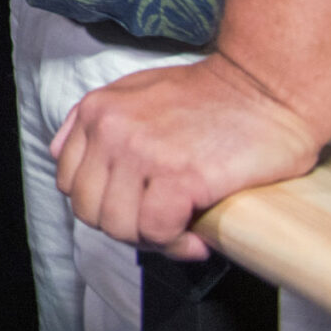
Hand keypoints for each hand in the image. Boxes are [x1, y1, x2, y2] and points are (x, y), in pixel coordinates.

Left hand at [51, 53, 325, 258]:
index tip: (135, 210)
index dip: (102, 205)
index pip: (69, 181)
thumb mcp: (137, 92)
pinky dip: (176, 244)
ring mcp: (140, 151)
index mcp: (97, 111)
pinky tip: (198, 239)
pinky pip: (157, 230)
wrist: (268, 86)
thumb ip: (97, 121)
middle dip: (125, 229)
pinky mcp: (179, 175)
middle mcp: (109, 129)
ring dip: (152, 241)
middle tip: (162, 228)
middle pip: (89, 210)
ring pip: (119, 227)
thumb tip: (62, 152)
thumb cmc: (212, 96)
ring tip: (182, 233)